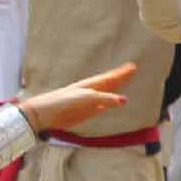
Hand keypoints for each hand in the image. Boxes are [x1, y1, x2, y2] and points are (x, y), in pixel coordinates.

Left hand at [19, 62, 138, 135]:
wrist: (47, 113)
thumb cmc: (64, 101)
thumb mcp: (88, 98)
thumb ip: (106, 99)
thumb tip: (124, 100)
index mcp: (92, 85)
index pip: (111, 77)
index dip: (122, 73)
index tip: (132, 66)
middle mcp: (92, 91)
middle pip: (111, 83)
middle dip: (121, 77)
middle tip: (133, 69)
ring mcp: (90, 102)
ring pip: (108, 95)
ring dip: (117, 90)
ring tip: (125, 83)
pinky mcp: (86, 113)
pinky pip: (102, 107)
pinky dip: (109, 104)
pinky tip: (113, 104)